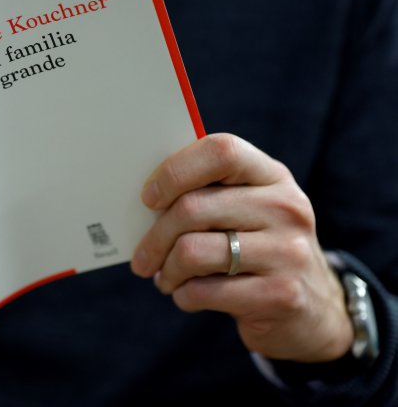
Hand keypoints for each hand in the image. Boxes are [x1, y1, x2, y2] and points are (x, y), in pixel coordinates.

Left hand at [131, 133, 353, 361]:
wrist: (318, 309)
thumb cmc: (258, 250)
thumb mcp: (246, 212)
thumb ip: (207, 195)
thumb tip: (144, 199)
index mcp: (272, 176)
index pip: (221, 151)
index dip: (175, 171)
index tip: (148, 198)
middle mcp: (286, 207)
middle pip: (192, 208)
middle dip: (155, 237)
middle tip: (143, 257)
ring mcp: (288, 251)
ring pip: (192, 252)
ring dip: (167, 270)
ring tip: (166, 278)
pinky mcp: (281, 295)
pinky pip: (204, 291)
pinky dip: (183, 296)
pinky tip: (187, 295)